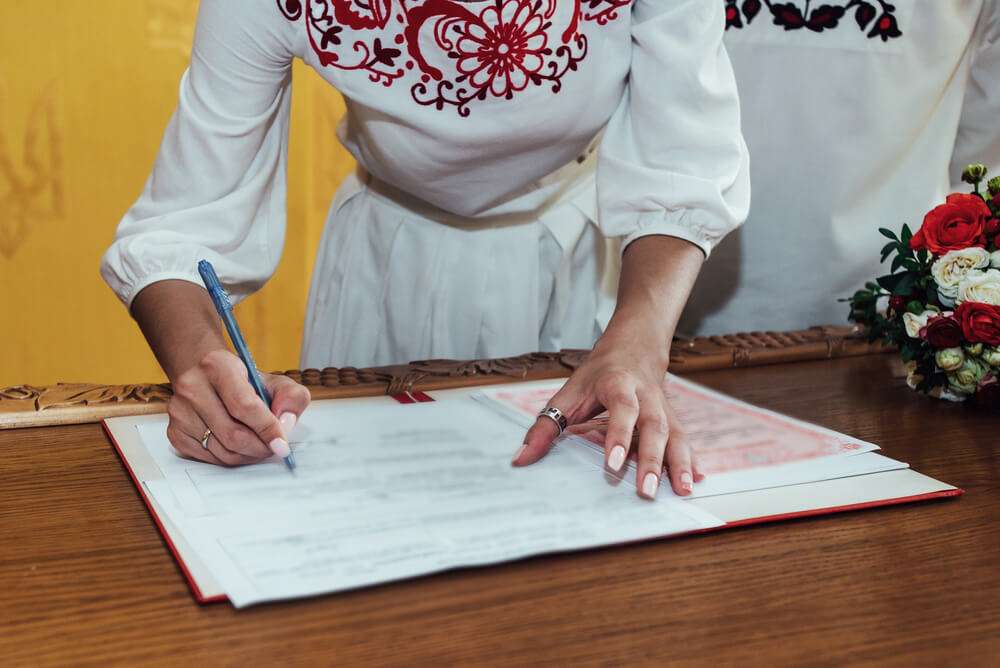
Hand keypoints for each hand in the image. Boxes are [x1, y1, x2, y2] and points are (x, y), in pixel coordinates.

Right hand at [165, 349, 310, 465]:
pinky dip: (230, 457)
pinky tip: (238, 445)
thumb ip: (291, 397)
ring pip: (222, 451)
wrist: (205, 374)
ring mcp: (180, 412)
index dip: (267, 429)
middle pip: (233, 434)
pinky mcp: (175, 432)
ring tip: (259, 446)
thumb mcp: (273, 380)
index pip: (245, 406)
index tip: (282, 444)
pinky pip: (209, 458)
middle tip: (274, 448)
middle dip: (260, 447)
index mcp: (218, 367)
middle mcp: (192, 388)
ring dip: (247, 455)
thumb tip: (286, 423)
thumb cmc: (243, 380)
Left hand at [511, 346, 702, 498]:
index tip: (613, 464)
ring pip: (676, 434)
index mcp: (619, 385)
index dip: (619, 435)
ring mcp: (664, 408)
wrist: (634, 347)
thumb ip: (545, 426)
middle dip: (652, 460)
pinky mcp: (674, 418)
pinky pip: (685, 439)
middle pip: (654, 426)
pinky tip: (696, 480)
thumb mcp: (567, 393)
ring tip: (681, 491)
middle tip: (646, 491)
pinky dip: (692, 460)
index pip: (621, 409)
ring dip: (679, 464)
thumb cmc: (598, 374)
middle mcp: (647, 396)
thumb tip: (521, 459)